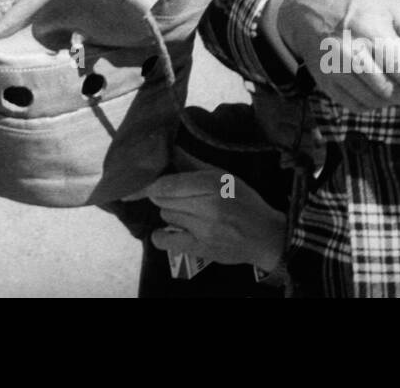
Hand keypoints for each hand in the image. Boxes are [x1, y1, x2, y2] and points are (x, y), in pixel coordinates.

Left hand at [144, 170, 286, 271]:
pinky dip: (161, 236)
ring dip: (170, 212)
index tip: (133, 184)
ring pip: (166, 216)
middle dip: (163, 195)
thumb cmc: (245, 202)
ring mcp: (203, 231)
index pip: (167, 185)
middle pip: (163, 200)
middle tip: (175, 194)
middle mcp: (206, 207)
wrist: (266, 237)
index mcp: (212, 185)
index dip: (146, 185)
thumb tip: (169, 148)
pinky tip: (168, 232)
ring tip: (186, 211)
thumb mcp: (224, 176)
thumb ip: (193, 163)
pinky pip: (166, 242)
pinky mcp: (201, 250)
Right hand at [263, 0, 399, 115]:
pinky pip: (354, 104)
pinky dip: (371, 104)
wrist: (303, 7)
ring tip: (398, 90)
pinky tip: (377, 92)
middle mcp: (351, 53)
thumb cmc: (353, 2)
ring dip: (391, 101)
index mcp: (372, 31)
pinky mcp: (325, 82)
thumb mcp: (390, 5)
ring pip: (373, 100)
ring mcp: (335, 70)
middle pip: (388, 90)